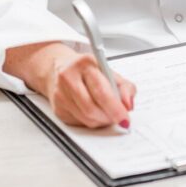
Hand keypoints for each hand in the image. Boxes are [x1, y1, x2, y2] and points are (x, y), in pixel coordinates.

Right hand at [5, 42, 136, 128]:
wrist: (59, 68)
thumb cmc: (86, 70)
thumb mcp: (108, 71)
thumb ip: (124, 86)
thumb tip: (128, 105)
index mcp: (85, 64)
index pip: (101, 91)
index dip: (115, 108)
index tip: (125, 117)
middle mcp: (69, 77)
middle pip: (91, 108)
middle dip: (109, 117)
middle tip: (118, 119)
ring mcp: (60, 94)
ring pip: (86, 118)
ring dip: (101, 121)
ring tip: (107, 114)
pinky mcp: (57, 108)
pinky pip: (79, 123)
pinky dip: (91, 121)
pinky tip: (93, 112)